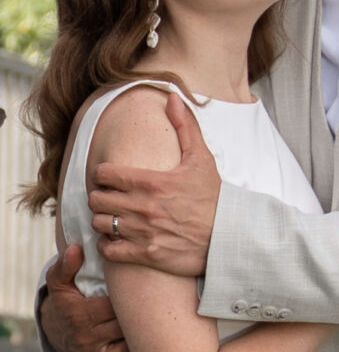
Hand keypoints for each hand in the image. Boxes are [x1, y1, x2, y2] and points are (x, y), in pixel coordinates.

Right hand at [43, 245, 133, 351]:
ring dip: (134, 343)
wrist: (56, 329)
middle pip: (122, 329)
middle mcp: (86, 339)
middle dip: (136, 319)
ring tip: (143, 328)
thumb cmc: (65, 298)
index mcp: (81, 315)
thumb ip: (67, 264)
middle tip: (150, 308)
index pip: (112, 308)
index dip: (128, 299)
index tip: (137, 291)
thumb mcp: (59, 280)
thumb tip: (76, 247)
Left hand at [90, 93, 219, 275]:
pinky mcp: (146, 254)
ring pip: (100, 223)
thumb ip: (184, 127)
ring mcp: (143, 232)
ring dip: (102, 219)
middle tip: (110, 196)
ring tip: (113, 216)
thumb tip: (172, 97)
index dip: (104, 173)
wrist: (228, 235)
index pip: (105, 173)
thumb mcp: (201, 158)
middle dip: (100, 195)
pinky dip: (108, 245)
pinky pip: (110, 250)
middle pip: (97, 198)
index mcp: (152, 182)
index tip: (111, 176)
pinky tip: (117, 239)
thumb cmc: (213, 196)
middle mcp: (143, 207)